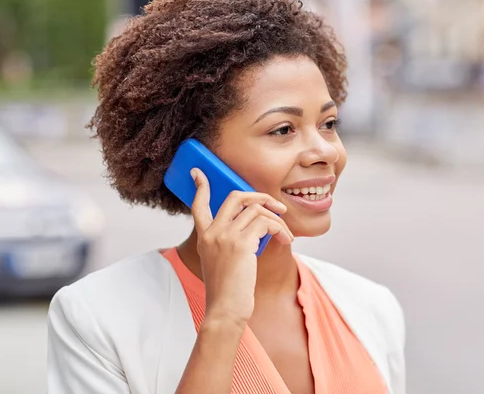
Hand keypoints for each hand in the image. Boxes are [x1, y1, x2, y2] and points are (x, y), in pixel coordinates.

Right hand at [190, 168, 293, 325]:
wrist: (225, 309)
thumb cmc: (227, 291)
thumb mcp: (220, 262)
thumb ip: (230, 242)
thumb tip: (255, 226)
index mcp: (204, 237)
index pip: (198, 205)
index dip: (200, 187)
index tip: (198, 173)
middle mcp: (212, 233)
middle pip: (235, 198)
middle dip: (259, 196)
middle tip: (275, 206)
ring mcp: (225, 236)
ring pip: (257, 211)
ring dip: (277, 219)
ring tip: (285, 234)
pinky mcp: (241, 243)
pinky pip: (266, 223)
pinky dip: (280, 229)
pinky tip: (285, 240)